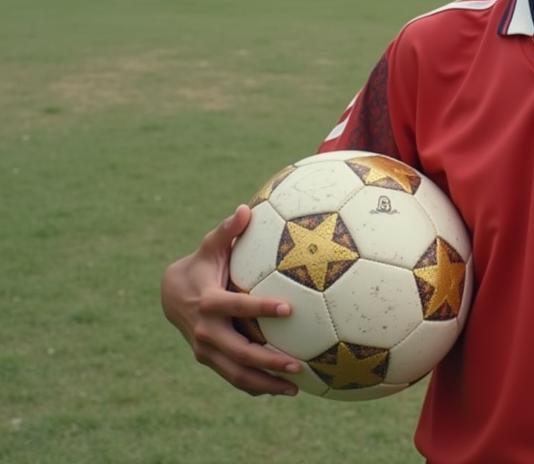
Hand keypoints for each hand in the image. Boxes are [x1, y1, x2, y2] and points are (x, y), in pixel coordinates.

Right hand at [161, 204, 301, 395]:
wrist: (171, 294)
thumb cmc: (201, 264)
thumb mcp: (210, 245)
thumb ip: (227, 230)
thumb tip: (245, 208)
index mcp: (208, 302)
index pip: (237, 307)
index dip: (261, 308)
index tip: (288, 309)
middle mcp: (205, 331)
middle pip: (239, 352)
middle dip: (268, 361)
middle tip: (298, 364)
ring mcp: (205, 350)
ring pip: (236, 373)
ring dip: (265, 383)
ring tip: (296, 387)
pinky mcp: (209, 360)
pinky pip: (233, 378)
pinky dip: (255, 387)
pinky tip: (281, 390)